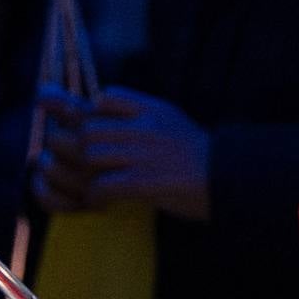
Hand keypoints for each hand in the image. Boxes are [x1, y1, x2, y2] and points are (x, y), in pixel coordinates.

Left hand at [33, 88, 209, 220]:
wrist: (229, 181)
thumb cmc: (196, 155)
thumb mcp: (169, 120)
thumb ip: (136, 111)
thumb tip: (95, 105)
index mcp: (152, 109)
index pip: (105, 98)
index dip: (87, 114)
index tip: (81, 129)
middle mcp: (146, 127)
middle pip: (89, 128)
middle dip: (72, 145)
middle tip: (70, 161)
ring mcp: (144, 154)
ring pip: (90, 154)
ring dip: (81, 172)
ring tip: (88, 182)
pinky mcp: (145, 182)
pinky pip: (104, 184)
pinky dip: (96, 194)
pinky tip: (102, 200)